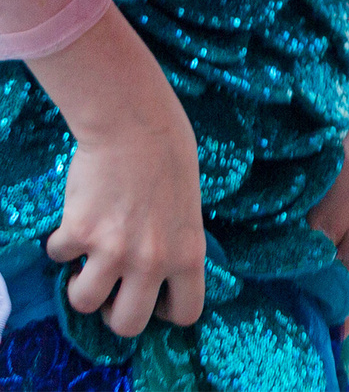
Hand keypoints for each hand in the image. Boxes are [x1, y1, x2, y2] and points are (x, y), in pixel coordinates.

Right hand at [30, 9, 204, 337]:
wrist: (137, 126)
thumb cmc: (169, 160)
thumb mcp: (188, 210)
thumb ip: (173, 246)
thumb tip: (153, 277)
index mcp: (188, 254)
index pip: (185, 313)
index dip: (163, 311)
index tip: (151, 297)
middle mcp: (153, 260)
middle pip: (126, 325)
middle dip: (114, 312)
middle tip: (112, 288)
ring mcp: (114, 250)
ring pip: (84, 302)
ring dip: (81, 283)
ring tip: (88, 258)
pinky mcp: (80, 234)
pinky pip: (57, 258)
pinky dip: (61, 242)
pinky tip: (77, 219)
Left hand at [307, 106, 348, 332]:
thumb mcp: (315, 226)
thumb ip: (304, 271)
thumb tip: (288, 300)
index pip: (337, 327)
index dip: (311, 323)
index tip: (288, 310)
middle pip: (347, 304)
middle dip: (322, 293)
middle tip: (295, 269)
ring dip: (339, 270)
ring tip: (321, 241)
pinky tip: (342, 228)